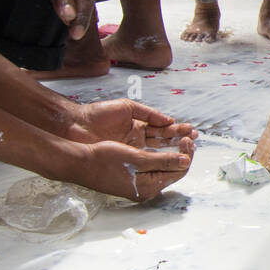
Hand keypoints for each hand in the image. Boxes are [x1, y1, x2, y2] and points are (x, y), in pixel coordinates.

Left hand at [67, 99, 196, 148]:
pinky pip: (144, 162)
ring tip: (187, 150)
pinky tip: (170, 160)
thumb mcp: (127, 107)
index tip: (190, 131)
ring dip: (173, 152)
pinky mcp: (124, 160)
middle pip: (163, 142)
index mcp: (138, 125)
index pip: (163, 129)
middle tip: (193, 141)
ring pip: (157, 152)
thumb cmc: (98, 114)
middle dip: (179, 141)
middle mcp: (137, 139)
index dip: (177, 130)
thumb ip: (148, 113)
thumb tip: (169, 120)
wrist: (76, 126)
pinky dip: (158, 161)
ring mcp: (131, 150)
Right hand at [78, 138, 195, 200]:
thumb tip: (185, 161)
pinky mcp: (132, 175)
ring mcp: (139, 182)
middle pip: (172, 169)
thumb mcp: (137, 159)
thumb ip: (163, 161)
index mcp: (149, 187)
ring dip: (172, 150)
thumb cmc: (104, 160)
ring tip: (179, 136)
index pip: (178, 172)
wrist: (80, 162)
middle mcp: (146, 188)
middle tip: (188, 135)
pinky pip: (152, 164)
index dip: (186, 154)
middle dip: (181, 152)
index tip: (189, 138)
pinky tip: (162, 142)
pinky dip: (160, 153)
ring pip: (163, 165)